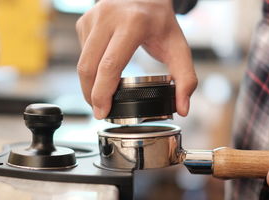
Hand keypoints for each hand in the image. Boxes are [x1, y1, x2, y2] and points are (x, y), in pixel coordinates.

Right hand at [76, 0, 197, 118]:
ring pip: (82, 62)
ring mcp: (93, 18)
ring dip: (88, 85)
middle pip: (89, 67)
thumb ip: (186, 79)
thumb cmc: (161, 22)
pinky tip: (102, 72)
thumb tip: (183, 108)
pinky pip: (82, 53)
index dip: (102, 93)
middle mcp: (108, 17)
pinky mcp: (84, 21)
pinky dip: (90, 68)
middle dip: (91, 95)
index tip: (102, 112)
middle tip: (100, 111)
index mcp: (133, 23)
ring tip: (100, 97)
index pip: (110, 65)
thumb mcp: (179, 47)